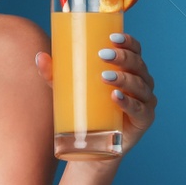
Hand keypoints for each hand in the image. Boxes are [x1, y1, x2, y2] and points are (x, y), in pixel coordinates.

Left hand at [34, 30, 156, 155]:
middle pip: (138, 64)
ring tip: (104, 76)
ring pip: (139, 85)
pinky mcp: (144, 120)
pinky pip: (140, 110)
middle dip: (122, 57)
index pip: (135, 49)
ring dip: (124, 78)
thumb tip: (40, 57)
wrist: (95, 147)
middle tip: (102, 55)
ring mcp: (145, 101)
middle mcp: (142, 82)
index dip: (127, 41)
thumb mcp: (68, 90)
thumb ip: (55, 75)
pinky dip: (129, 103)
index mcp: (129, 69)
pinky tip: (116, 97)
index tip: (111, 37)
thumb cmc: (86, 110)